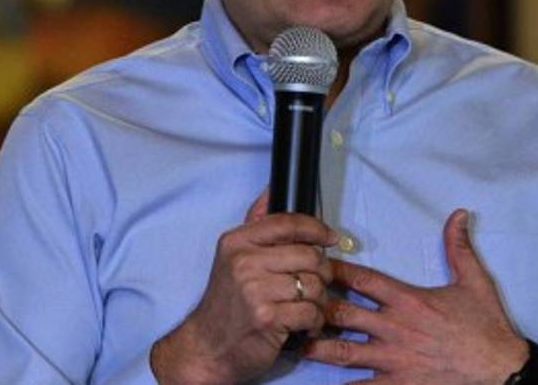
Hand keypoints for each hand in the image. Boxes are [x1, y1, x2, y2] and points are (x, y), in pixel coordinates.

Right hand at [151, 191, 337, 384]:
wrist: (207, 347)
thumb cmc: (226, 303)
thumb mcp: (232, 258)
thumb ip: (255, 224)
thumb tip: (271, 190)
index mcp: (237, 242)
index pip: (288, 223)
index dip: (317, 228)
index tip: (330, 237)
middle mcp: (244, 262)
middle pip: (309, 255)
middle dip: (321, 272)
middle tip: (316, 283)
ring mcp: (255, 290)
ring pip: (314, 285)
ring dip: (318, 300)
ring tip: (306, 307)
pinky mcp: (267, 318)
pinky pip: (311, 312)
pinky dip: (314, 321)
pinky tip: (304, 325)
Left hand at [304, 209, 531, 384]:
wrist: (501, 370)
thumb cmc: (486, 327)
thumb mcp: (475, 281)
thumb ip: (459, 247)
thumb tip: (458, 214)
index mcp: (408, 300)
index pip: (362, 280)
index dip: (334, 270)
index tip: (313, 263)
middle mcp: (395, 328)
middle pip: (343, 313)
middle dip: (315, 306)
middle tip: (293, 300)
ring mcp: (394, 359)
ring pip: (343, 352)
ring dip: (317, 347)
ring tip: (294, 341)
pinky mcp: (399, 384)